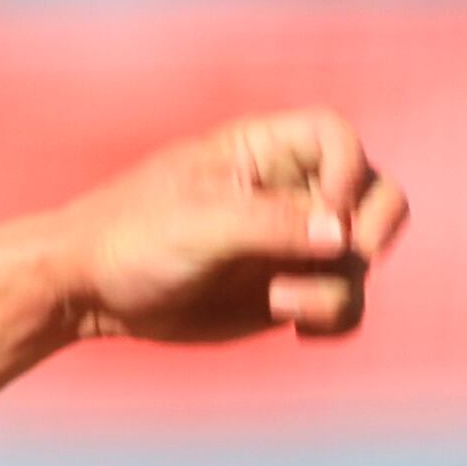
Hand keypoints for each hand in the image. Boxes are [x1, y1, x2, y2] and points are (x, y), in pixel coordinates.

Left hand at [55, 108, 411, 346]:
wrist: (90, 294)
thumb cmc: (129, 238)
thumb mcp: (197, 223)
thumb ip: (270, 223)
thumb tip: (343, 233)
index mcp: (263, 152)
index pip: (336, 137)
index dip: (349, 168)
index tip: (326, 203)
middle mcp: (289, 192)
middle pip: (376, 193)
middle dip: (375, 226)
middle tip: (352, 252)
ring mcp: (293, 243)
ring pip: (359, 258)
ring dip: (334, 285)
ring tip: (280, 301)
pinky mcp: (288, 289)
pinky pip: (342, 302)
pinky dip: (334, 317)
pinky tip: (300, 328)